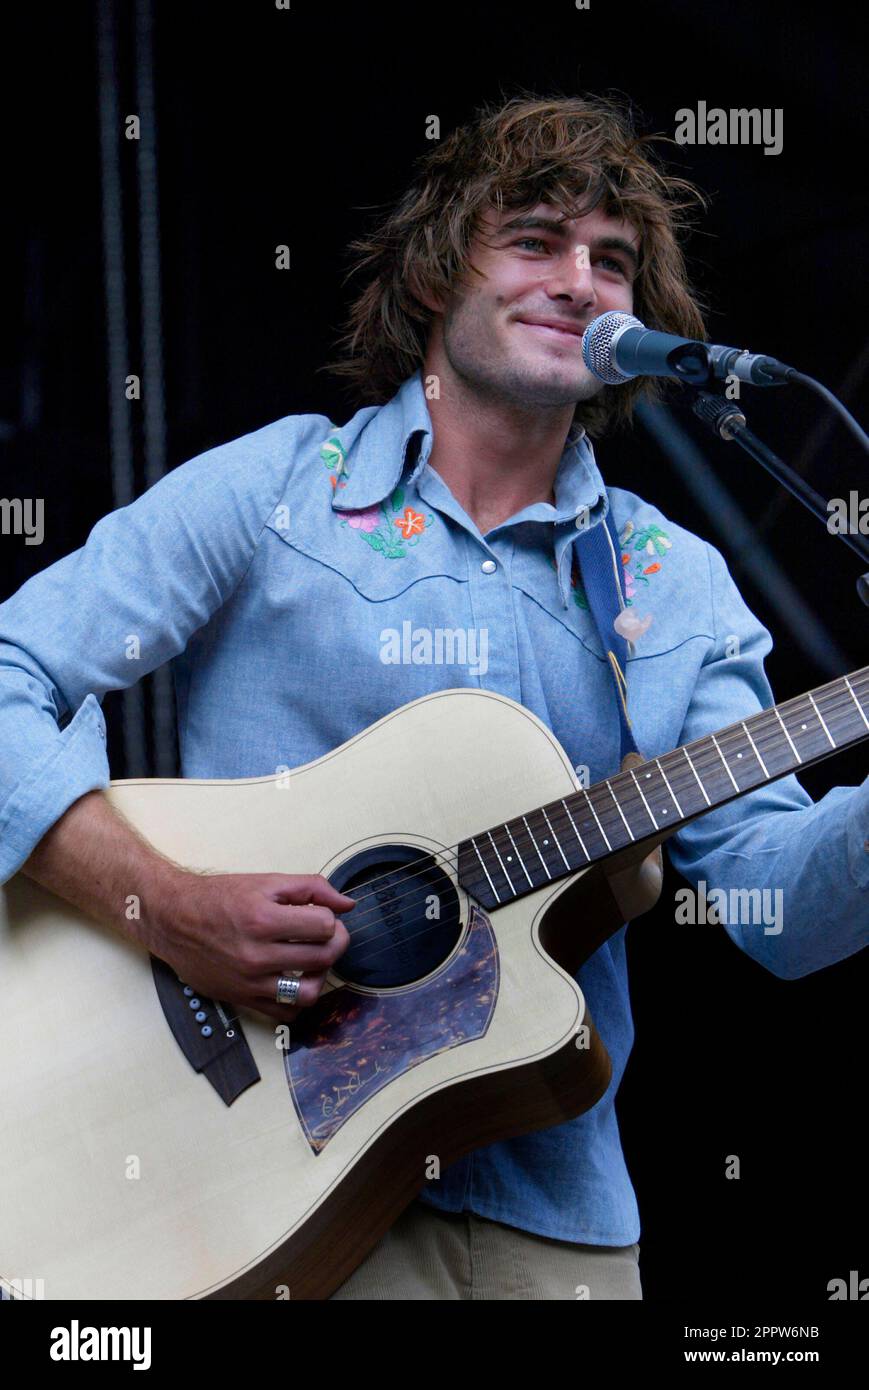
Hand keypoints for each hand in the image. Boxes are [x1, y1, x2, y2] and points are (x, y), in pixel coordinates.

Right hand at [149, 871, 355, 1021]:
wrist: (173, 919)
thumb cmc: (217, 898)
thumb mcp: (265, 882)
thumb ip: (311, 888)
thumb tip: (347, 904)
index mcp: (262, 920)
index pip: (324, 926)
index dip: (330, 918)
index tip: (321, 915)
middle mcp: (255, 954)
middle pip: (321, 957)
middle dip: (334, 942)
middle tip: (325, 934)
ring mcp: (248, 981)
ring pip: (308, 993)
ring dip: (320, 976)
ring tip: (314, 960)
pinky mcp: (241, 998)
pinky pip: (284, 1014)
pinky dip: (298, 1001)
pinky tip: (296, 981)